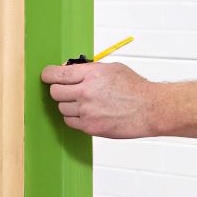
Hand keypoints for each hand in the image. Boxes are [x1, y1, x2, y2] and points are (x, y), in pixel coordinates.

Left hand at [40, 62, 160, 138]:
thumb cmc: (134, 88)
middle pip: (55, 92)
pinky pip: (70, 122)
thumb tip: (70, 70)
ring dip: (68, 105)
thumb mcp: (112, 69)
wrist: (150, 109)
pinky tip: (87, 113)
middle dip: (59, 90)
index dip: (48, 75)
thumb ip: (89, 70)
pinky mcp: (90, 127)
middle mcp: (86, 92)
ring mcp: (86, 111)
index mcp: (91, 74)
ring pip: (61, 108)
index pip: (57, 74)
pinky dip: (75, 118)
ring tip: (84, 103)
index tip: (47, 76)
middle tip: (67, 90)